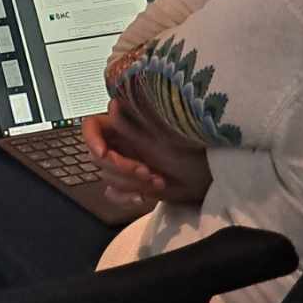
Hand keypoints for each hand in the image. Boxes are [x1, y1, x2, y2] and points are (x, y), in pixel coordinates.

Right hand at [82, 104, 211, 210]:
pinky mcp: (131, 185)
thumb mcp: (164, 134)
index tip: (104, 155)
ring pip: (107, 177)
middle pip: (98, 157)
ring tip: (158, 181)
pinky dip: (125, 198)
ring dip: (130, 183)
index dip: (92, 139)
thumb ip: (133, 123)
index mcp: (124, 126)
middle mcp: (121, 144)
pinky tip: (143, 198)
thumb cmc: (192, 149)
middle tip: (147, 172)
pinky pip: (113, 194)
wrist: (210, 177)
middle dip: (121, 168)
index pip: (92, 127)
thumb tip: (112, 104)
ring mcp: (125, 165)